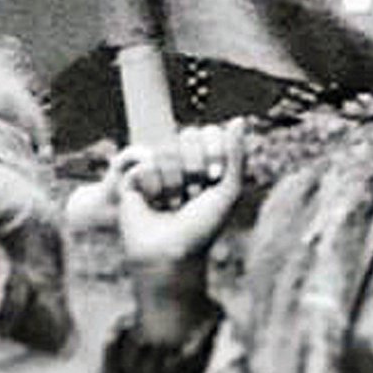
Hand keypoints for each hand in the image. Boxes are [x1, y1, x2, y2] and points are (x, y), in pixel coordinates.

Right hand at [114, 120, 245, 265]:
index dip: (214, 152)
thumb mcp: (229, 189)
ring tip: (172, 203)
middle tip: (193, 193)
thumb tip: (239, 119)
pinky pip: (145, 163)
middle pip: (188, 135)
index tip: (215, 178)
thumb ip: (236, 155)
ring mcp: (156, 169)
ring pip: (166, 150)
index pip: (208, 132)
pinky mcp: (133, 178)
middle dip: (195, 166)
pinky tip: (152, 203)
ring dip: (174, 182)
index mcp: (202, 162)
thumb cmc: (204, 226)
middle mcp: (179, 162)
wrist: (170, 253)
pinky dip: (154, 187)